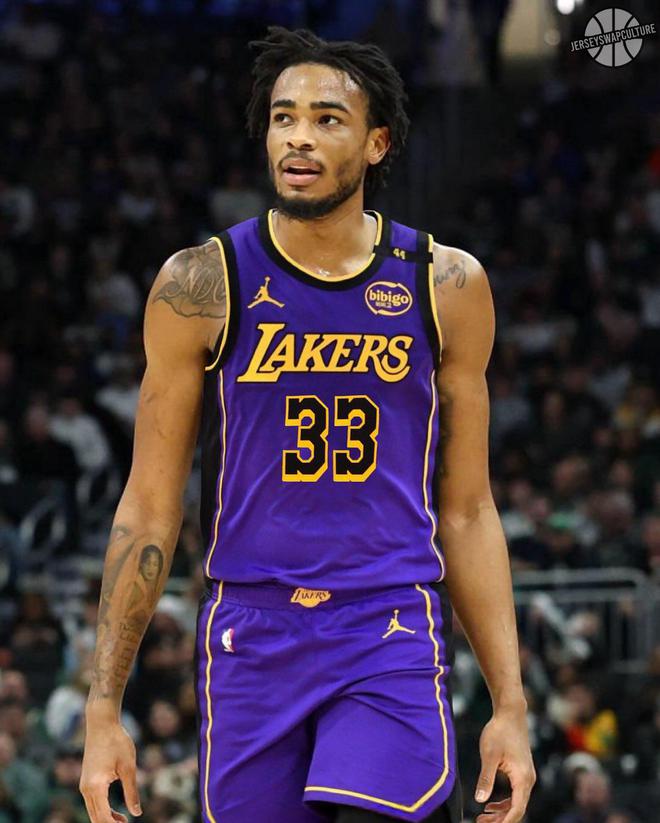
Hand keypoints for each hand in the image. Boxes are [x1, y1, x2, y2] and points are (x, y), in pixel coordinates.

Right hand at [79, 717, 141, 822]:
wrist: (101, 723)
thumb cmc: (117, 741)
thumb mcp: (128, 767)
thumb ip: (132, 791)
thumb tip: (137, 813)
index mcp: (96, 787)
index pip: (103, 818)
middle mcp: (86, 789)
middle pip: (95, 818)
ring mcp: (84, 784)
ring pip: (93, 812)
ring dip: (106, 819)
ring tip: (124, 821)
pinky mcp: (86, 780)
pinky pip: (92, 803)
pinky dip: (103, 810)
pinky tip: (116, 811)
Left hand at [474, 705, 535, 822]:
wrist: (510, 713)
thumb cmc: (499, 732)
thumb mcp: (489, 755)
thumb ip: (486, 778)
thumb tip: (480, 800)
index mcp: (522, 778)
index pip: (517, 809)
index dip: (504, 822)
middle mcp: (528, 780)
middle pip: (517, 809)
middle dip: (500, 820)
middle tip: (480, 822)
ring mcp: (526, 775)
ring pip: (516, 802)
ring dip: (501, 812)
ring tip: (482, 817)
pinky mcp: (521, 771)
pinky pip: (515, 793)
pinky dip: (504, 802)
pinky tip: (490, 804)